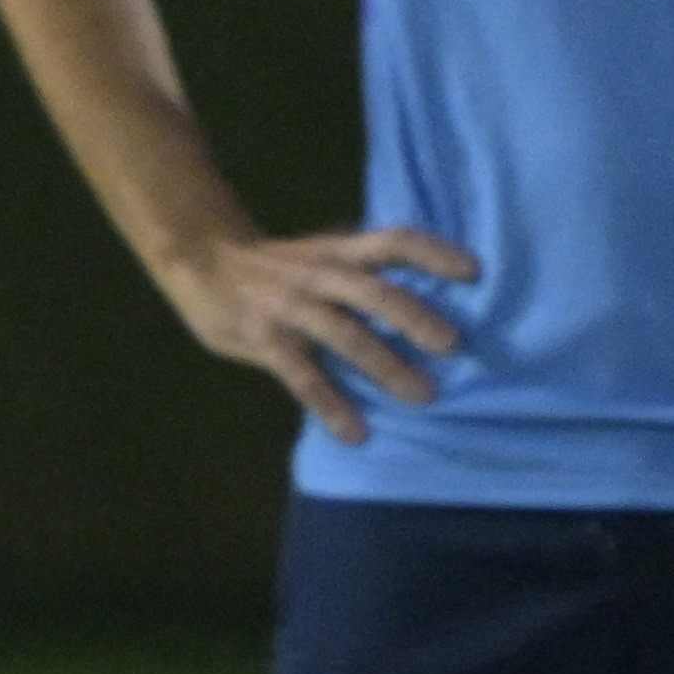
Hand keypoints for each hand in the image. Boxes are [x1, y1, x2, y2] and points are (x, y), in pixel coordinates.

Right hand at [164, 223, 471, 440]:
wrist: (198, 258)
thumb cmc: (271, 266)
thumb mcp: (316, 254)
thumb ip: (355, 274)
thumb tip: (418, 307)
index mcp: (336, 251)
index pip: (393, 241)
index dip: (434, 253)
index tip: (474, 273)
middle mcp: (317, 274)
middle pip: (374, 290)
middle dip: (415, 317)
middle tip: (454, 346)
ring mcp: (289, 306)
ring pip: (344, 333)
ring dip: (385, 365)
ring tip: (423, 395)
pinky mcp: (263, 338)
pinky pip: (301, 375)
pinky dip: (331, 404)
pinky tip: (355, 433)